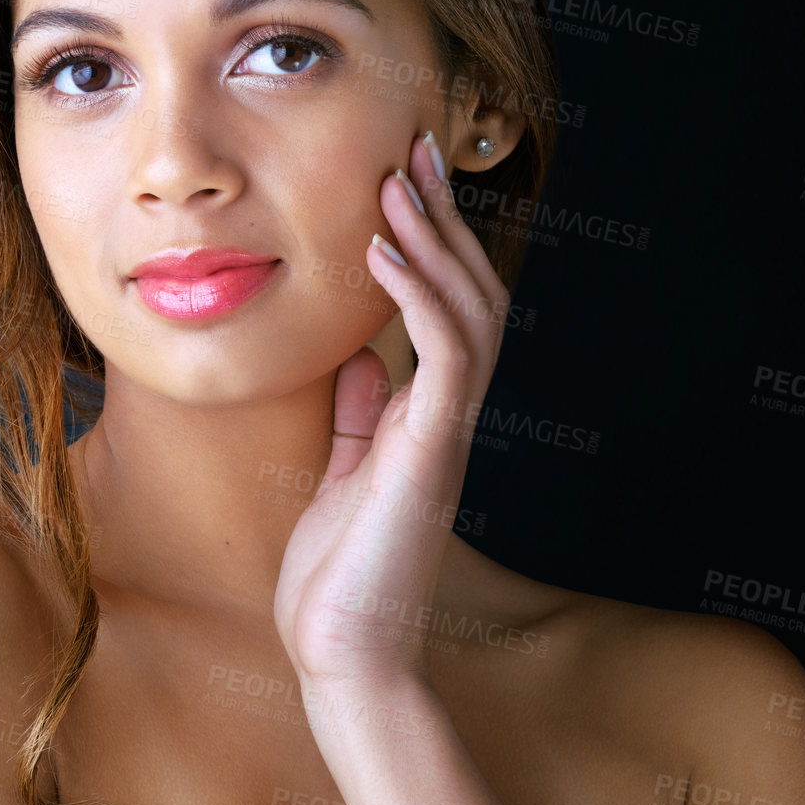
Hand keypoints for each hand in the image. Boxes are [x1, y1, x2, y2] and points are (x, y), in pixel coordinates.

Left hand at [273, 129, 509, 693]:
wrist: (340, 656)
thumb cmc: (335, 576)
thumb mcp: (338, 473)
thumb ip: (358, 413)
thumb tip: (362, 357)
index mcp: (424, 415)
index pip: (445, 308)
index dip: (430, 242)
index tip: (404, 181)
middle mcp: (445, 414)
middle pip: (469, 292)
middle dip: (444, 218)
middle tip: (417, 148)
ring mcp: (444, 431)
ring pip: (469, 311)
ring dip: (435, 240)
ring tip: (400, 180)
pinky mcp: (431, 451)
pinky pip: (444, 355)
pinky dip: (418, 295)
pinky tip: (383, 251)